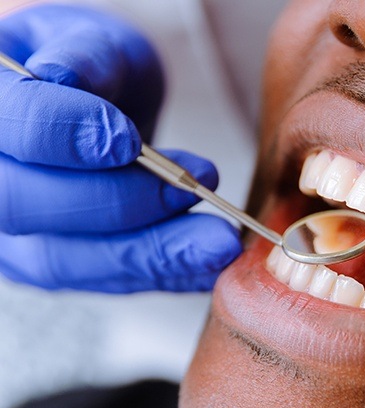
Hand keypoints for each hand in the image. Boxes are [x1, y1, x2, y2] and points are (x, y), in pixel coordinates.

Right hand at [0, 5, 241, 291]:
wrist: (98, 112)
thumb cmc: (95, 72)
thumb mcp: (94, 44)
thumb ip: (84, 57)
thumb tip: (62, 77)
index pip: (8, 128)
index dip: (63, 135)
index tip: (128, 140)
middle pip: (26, 207)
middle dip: (118, 203)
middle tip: (191, 190)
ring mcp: (14, 233)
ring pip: (66, 260)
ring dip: (150, 256)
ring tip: (217, 244)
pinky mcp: (56, 262)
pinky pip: (104, 279)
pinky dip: (161, 273)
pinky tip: (206, 264)